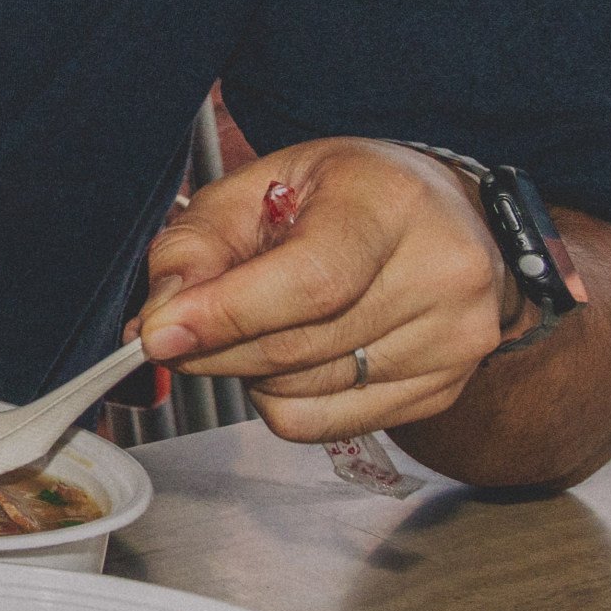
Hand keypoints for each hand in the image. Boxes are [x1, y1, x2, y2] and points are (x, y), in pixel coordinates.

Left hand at [137, 139, 515, 442]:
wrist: (441, 216)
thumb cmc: (344, 195)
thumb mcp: (256, 186)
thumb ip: (196, 246)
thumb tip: (158, 321)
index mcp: (391, 203)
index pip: (310, 282)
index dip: (226, 316)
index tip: (158, 334)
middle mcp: (441, 273)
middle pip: (298, 346)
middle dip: (214, 349)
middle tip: (176, 332)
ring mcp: (452, 338)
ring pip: (304, 392)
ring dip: (249, 372)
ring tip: (258, 323)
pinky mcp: (444, 388)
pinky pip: (326, 423)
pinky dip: (284, 400)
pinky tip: (291, 356)